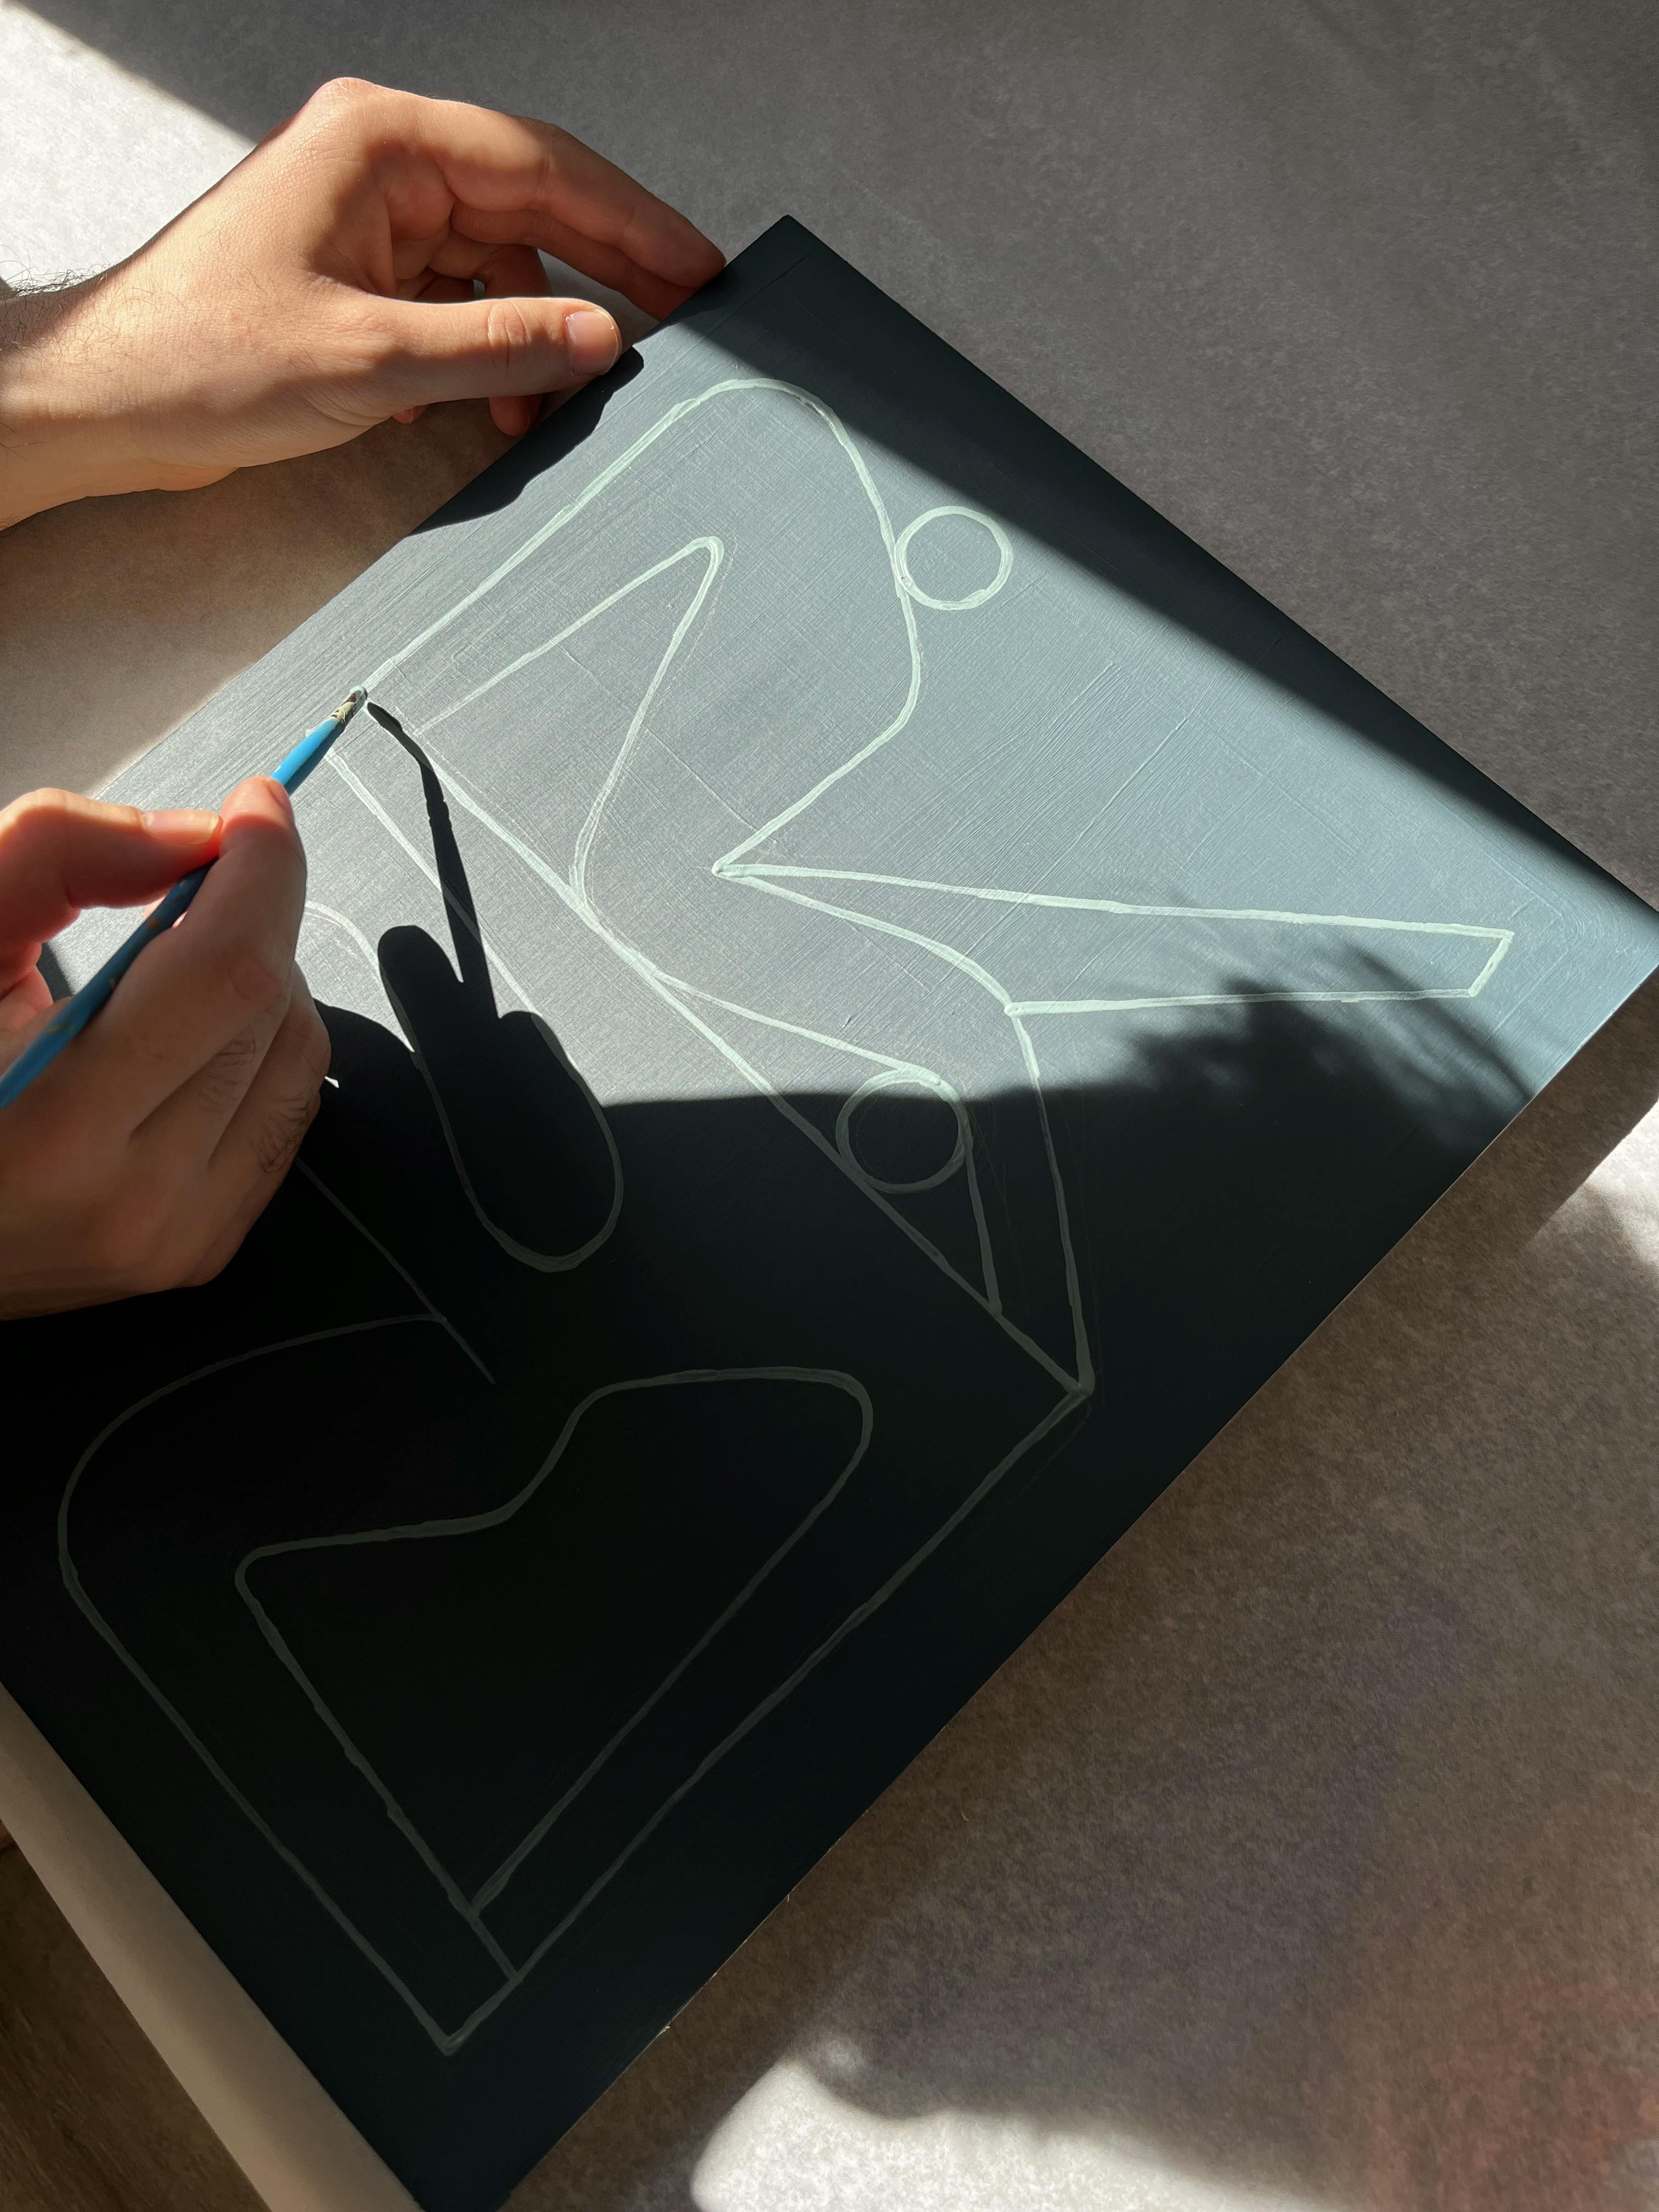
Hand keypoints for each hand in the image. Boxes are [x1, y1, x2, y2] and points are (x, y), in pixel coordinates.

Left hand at [0, 78, 722, 525]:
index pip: (543, 167)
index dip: (634, 221)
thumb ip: (501, 343)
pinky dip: (489, 358)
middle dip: (605, 274)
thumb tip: (600, 339)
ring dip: (538, 336)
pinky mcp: (359, 279)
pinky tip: (502, 410)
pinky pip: (457, 307)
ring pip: (498, 266)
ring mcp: (370, 222)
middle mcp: (380, 167)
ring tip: (573, 403)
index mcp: (382, 142)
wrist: (106, 402)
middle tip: (682, 323)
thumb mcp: (374, 357)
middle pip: (531, 208)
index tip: (699, 269)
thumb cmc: (199, 356)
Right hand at [0, 782, 328, 1315]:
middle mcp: (133, 1201)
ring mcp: (178, 1240)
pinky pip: (287, 1117)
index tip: (258, 804)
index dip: (260, 870)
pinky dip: (259, 1047)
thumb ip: (55, 858)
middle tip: (201, 874)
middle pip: (269, 1009)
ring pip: (299, 1061)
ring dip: (265, 980)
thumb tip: (194, 834)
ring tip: (183, 957)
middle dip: (255, 914)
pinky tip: (191, 1030)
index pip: (226, 974)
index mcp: (51, 1130)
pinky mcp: (202, 1254)